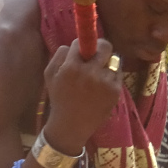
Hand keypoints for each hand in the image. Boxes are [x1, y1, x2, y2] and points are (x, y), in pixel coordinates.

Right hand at [43, 39, 123, 153]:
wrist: (72, 125)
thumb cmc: (59, 98)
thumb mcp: (49, 75)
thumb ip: (59, 55)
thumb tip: (74, 44)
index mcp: (71, 67)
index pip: (81, 42)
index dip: (80, 46)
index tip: (80, 53)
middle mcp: (90, 72)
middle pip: (105, 45)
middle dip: (100, 47)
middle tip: (96, 55)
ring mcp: (105, 81)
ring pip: (113, 59)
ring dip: (106, 63)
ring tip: (98, 75)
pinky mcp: (116, 90)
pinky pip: (118, 73)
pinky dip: (111, 75)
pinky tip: (102, 85)